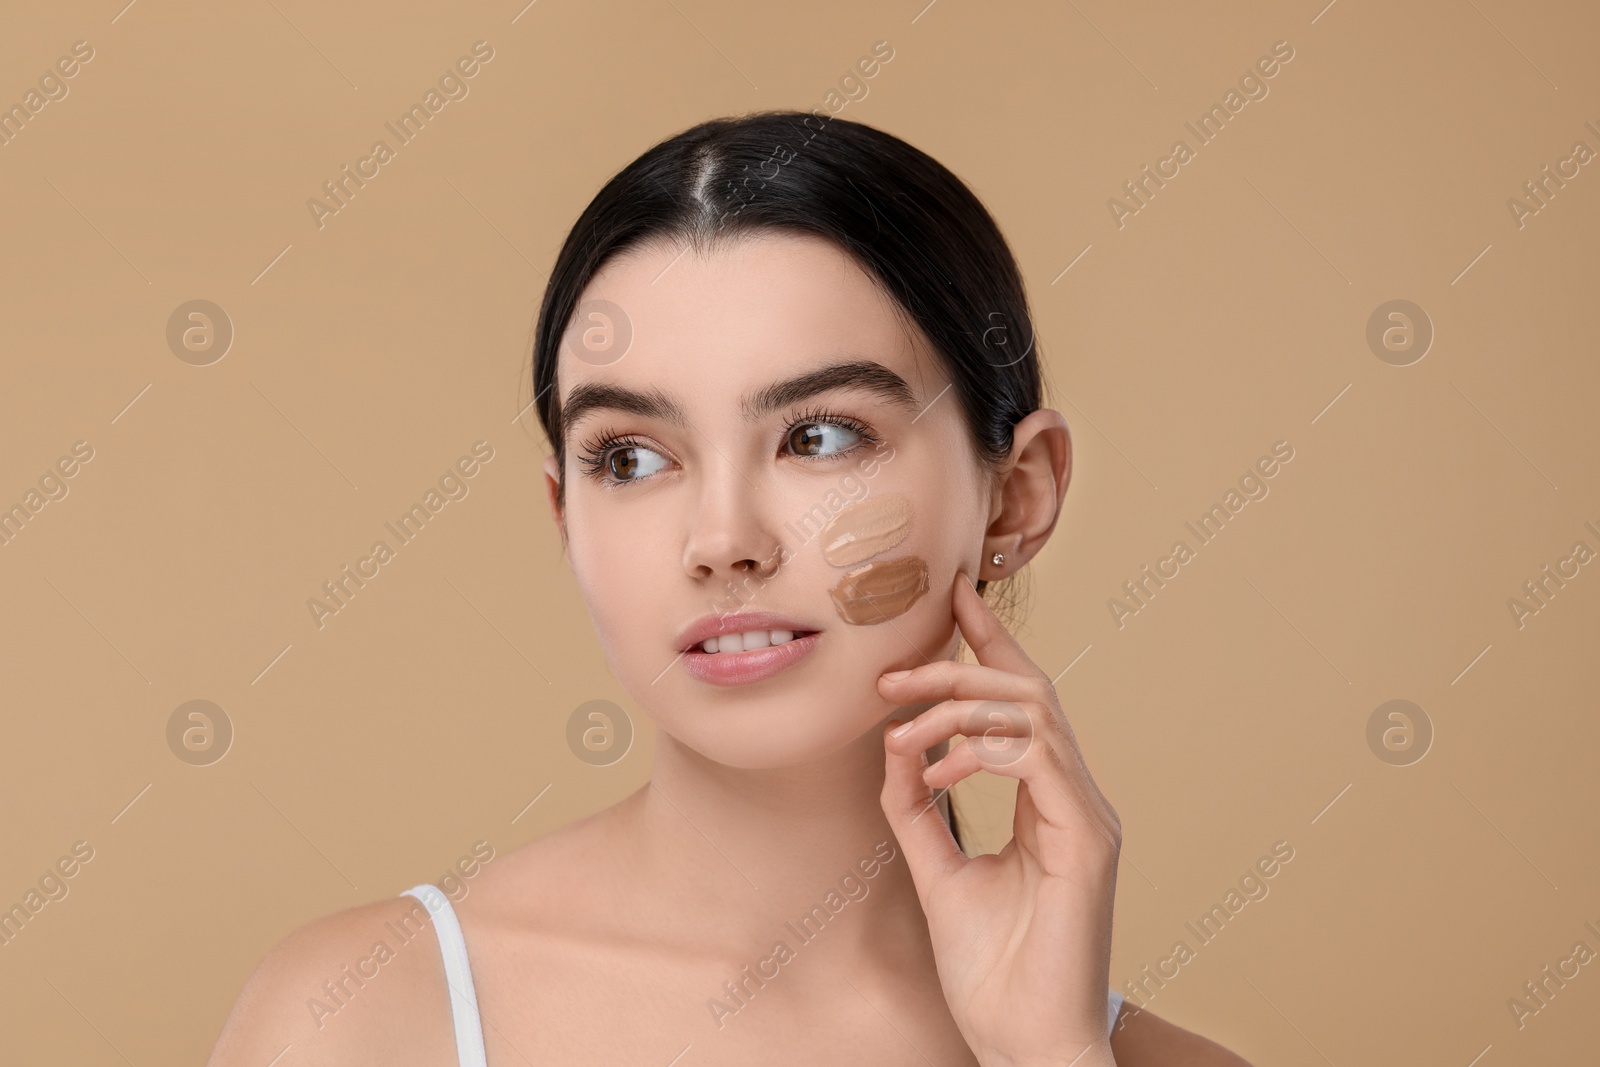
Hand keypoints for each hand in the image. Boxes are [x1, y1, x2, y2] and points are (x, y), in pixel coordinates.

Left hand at [879, 573, 1120, 1066]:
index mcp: (1049, 803)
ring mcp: (1088, 816)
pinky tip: (934, 769)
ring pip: (1034, 712)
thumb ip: (920, 812)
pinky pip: (1036, 759)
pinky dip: (979, 750)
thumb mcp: (939, 874)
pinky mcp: (1087, 841)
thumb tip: (894, 753)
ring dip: (959, 703)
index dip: (993, 642)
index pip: (1022, 704)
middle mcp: (1075, 799)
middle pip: (1029, 691)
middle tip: (894, 668)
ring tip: (901, 720)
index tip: (955, 596)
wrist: (1024, 1044)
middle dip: (962, 662)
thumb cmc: (993, 974)